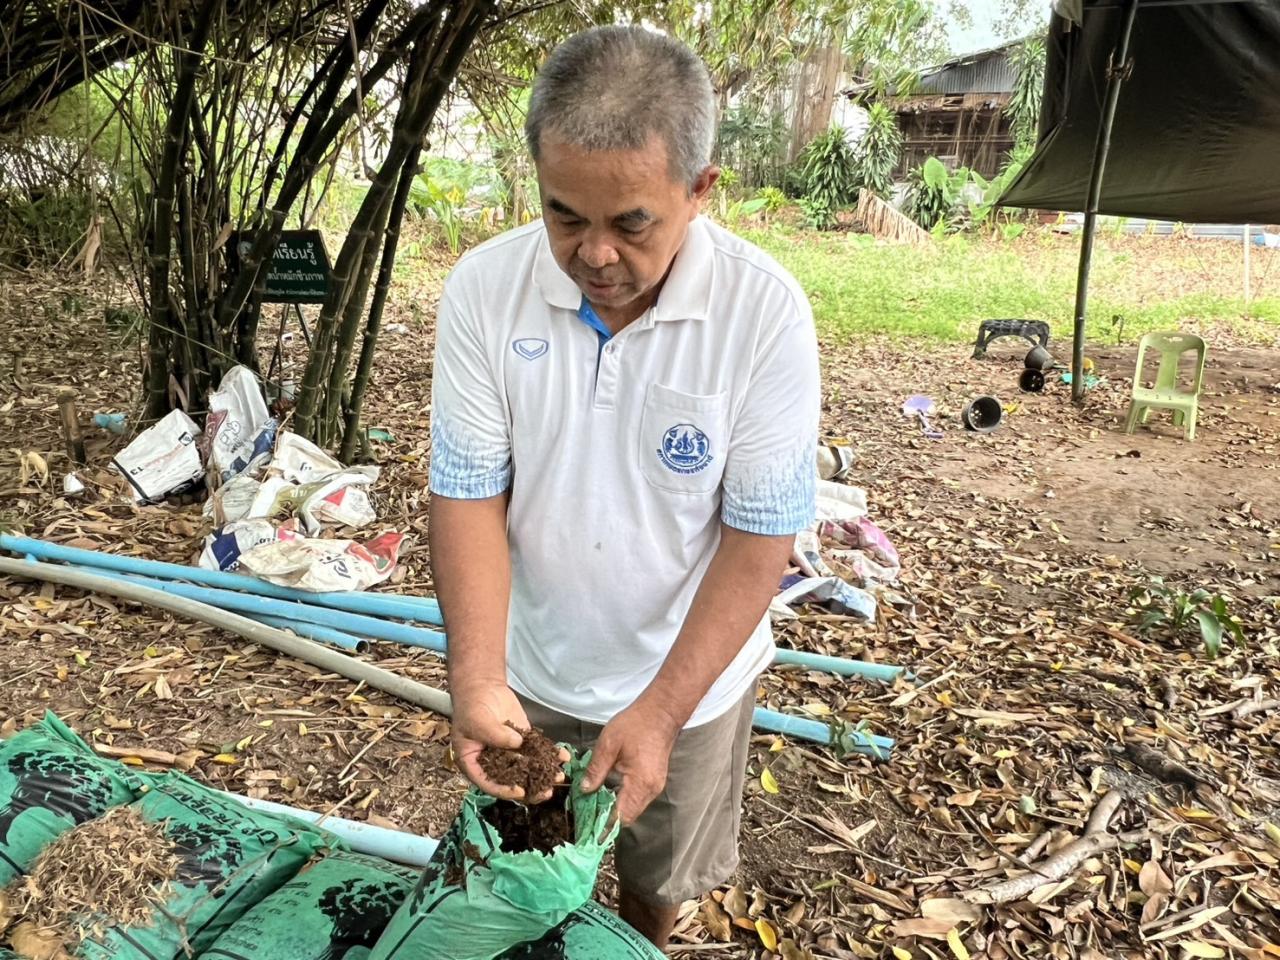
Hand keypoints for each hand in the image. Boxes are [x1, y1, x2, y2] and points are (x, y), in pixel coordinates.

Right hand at [450, 681, 558, 802]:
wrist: (482, 688)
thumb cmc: (471, 707)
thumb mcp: (478, 722)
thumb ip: (495, 735)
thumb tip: (516, 744)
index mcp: (474, 765)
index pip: (489, 784)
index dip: (504, 790)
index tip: (520, 792)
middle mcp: (493, 763)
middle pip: (512, 781)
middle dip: (531, 787)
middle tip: (546, 791)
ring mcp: (510, 753)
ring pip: (527, 769)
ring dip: (543, 773)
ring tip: (558, 775)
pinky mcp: (523, 742)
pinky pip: (536, 751)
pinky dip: (550, 754)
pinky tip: (563, 756)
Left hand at [582, 698, 680, 825]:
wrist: (661, 712)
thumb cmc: (636, 725)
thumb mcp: (609, 744)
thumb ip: (596, 769)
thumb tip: (585, 790)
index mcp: (639, 783)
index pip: (620, 817)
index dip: (603, 824)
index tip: (586, 826)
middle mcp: (650, 790)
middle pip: (627, 817)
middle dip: (607, 818)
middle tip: (586, 813)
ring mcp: (655, 787)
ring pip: (633, 809)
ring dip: (615, 809)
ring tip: (594, 803)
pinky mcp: (655, 781)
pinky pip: (638, 799)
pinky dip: (623, 800)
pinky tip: (609, 791)